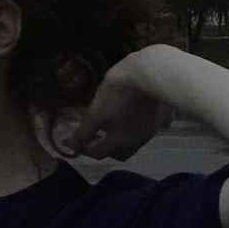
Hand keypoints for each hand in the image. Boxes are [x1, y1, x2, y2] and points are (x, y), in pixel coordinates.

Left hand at [56, 55, 173, 160]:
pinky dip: (131, 131)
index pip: (98, 154)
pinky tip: (127, 117)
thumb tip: (70, 148)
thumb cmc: (117, 92)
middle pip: (119, 154)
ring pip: (132, 144)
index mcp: (120, 142)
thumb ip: (84, 133)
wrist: (149, 73)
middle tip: (94, 137)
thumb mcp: (95, 112)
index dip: (84, 149)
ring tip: (110, 126)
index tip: (74, 140)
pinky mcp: (158, 119)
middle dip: (105, 149)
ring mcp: (150, 131)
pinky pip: (142, 132)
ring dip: (119, 141)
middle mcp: (137, 142)